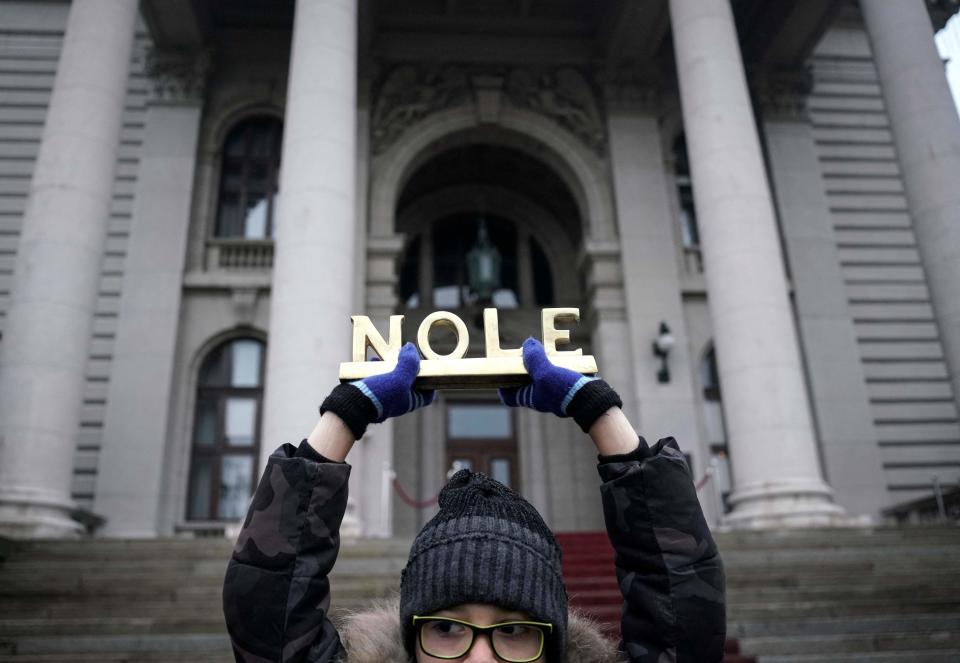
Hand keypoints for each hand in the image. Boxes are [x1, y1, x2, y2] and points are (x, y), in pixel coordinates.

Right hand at [320, 341, 434, 440]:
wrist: (351, 404)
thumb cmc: (379, 396)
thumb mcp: (399, 379)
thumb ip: (409, 364)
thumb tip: (411, 348)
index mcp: (409, 401)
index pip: (427, 393)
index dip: (431, 380)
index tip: (429, 367)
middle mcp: (398, 399)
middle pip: (410, 381)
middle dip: (408, 367)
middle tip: (406, 355)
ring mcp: (385, 394)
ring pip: (393, 376)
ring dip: (392, 364)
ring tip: (389, 355)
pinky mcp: (372, 389)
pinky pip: (378, 376)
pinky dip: (377, 367)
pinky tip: (373, 360)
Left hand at [499, 337, 596, 417]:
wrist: (592, 399)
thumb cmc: (565, 391)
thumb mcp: (545, 373)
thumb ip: (534, 359)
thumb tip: (527, 344)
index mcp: (531, 397)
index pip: (509, 396)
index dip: (501, 385)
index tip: (499, 371)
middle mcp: (541, 395)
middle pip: (524, 381)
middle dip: (523, 367)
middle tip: (523, 353)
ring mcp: (554, 391)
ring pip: (542, 375)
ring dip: (541, 362)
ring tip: (542, 349)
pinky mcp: (566, 386)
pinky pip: (557, 373)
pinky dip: (557, 363)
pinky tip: (561, 353)